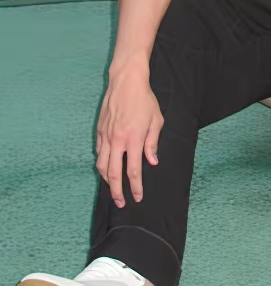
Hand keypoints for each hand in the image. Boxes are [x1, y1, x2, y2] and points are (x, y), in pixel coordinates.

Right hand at [96, 61, 163, 207]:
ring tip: (113, 189)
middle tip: (121, 203)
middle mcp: (117, 140)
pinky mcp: (99, 130)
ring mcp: (106, 136)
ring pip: (101, 165)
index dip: (135, 187)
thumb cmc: (144, 100)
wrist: (126, 82)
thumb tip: (152, 162)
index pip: (132, 171)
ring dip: (107, 180)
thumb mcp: (156, 120)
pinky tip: (106, 168)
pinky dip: (101, 164)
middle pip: (113, 174)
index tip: (138, 197)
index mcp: (133, 139)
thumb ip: (152, 143)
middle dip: (117, 191)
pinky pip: (99, 152)